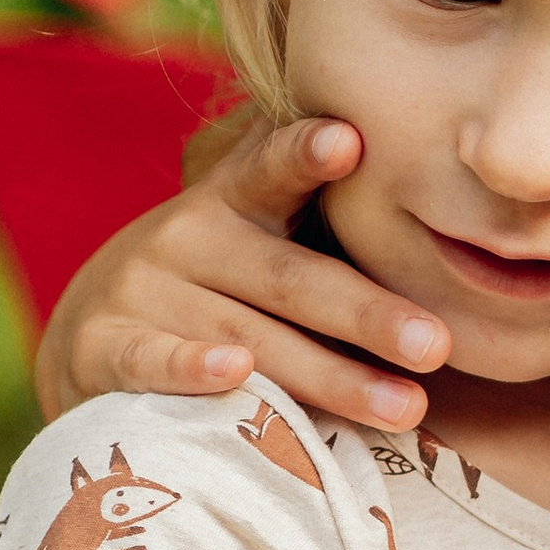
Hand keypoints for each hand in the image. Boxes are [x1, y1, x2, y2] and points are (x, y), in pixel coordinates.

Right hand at [33, 117, 452, 428]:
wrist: (95, 333)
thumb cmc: (221, 285)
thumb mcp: (261, 236)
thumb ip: (325, 220)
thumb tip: (454, 213)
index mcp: (236, 201)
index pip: (273, 170)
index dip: (306, 154)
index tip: (351, 140)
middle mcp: (188, 236)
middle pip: (290, 279)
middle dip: (368, 315)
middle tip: (436, 345)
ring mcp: (144, 291)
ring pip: (248, 339)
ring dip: (328, 378)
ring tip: (402, 408)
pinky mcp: (104, 346)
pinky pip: (153, 362)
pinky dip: (191, 370)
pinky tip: (234, 375)